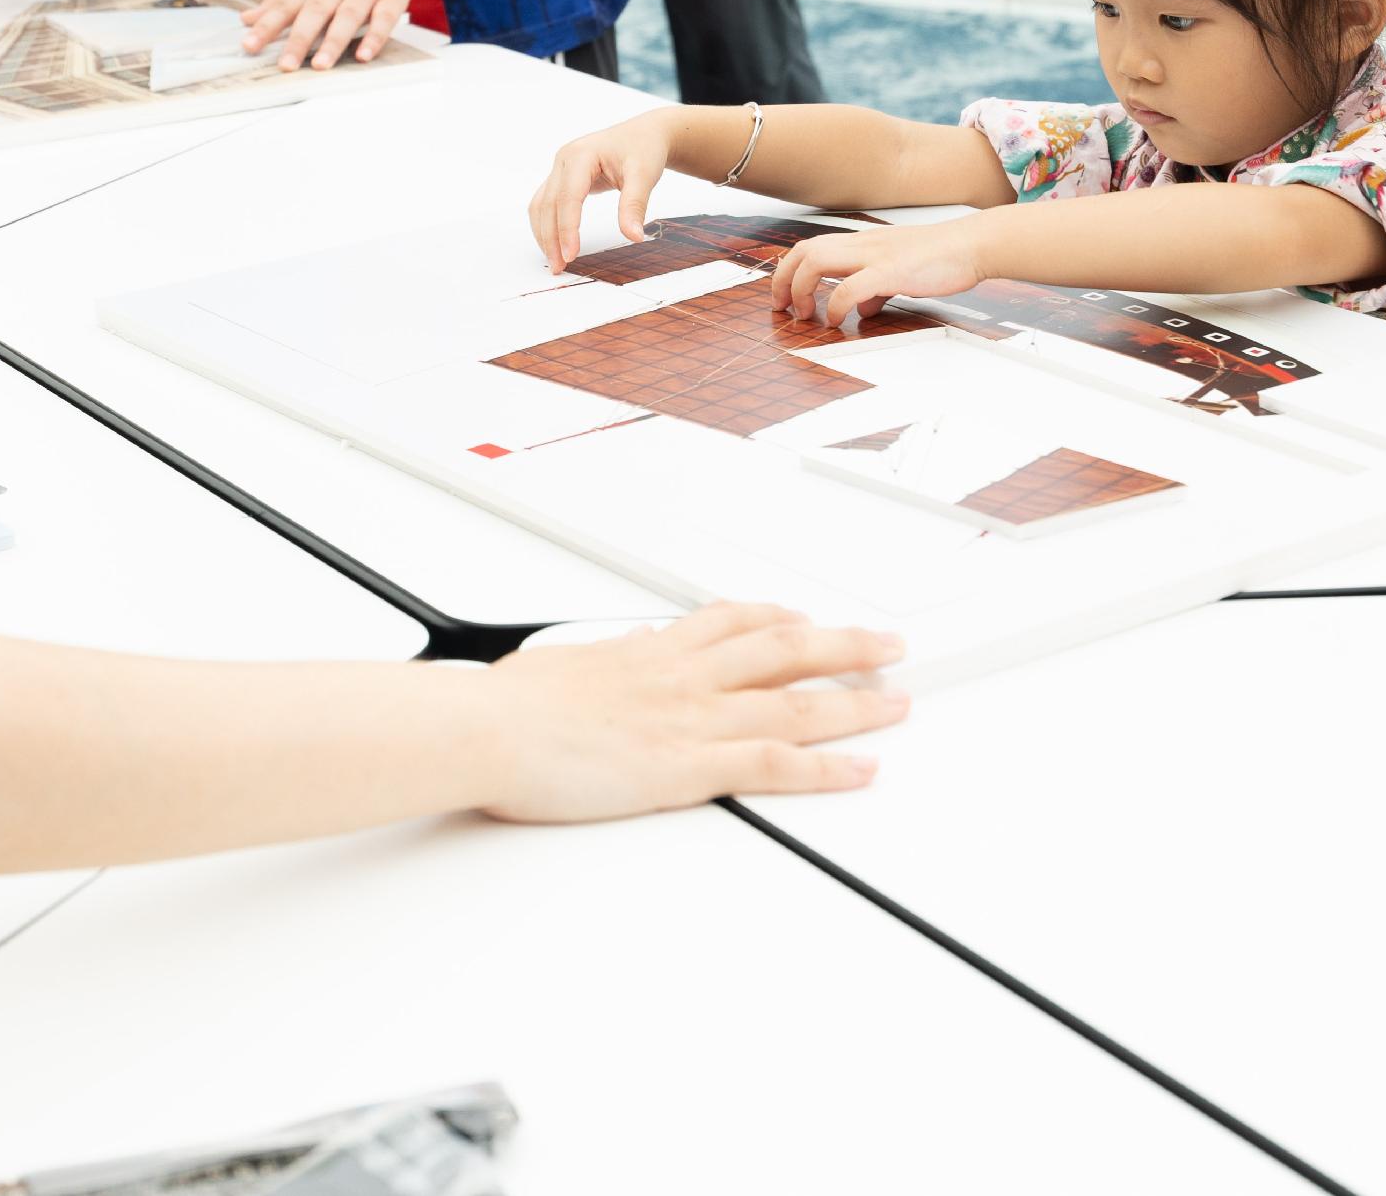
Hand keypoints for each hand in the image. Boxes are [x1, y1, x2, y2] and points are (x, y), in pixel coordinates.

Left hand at [241, 0, 416, 71]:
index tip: (248, 46)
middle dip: (298, 40)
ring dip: (333, 41)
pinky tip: (364, 56)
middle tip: (285, 66)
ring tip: (320, 66)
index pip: (285, 5)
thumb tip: (246, 19)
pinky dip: (375, 36)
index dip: (266, 26)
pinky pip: (384, 18)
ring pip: (347, 16)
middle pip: (314, 13)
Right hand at [476, 601, 904, 819]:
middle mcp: (683, 676)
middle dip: (843, 646)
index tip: (804, 617)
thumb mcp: (560, 664)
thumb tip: (623, 650)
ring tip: (898, 702)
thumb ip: (603, 661)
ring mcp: (692, 719)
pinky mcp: (690, 766)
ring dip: (855, 699)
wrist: (488, 729)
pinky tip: (862, 768)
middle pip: (784, 649)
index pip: (731, 622)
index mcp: (650, 653)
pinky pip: (776, 762)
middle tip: (886, 647)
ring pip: (796, 700)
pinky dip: (827, 766)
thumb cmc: (508, 706)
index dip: (777, 619)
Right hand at [524, 111, 687, 268]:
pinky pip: (546, 203)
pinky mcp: (562, 177)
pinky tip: (554, 244)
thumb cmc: (643, 149)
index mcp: (580, 155)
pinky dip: (547, 225)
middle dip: (551, 238)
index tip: (571, 255)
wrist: (644, 134)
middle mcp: (563, 159)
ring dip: (544, 234)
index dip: (567, 228)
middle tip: (559, 267)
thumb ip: (635, 205)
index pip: (567, 197)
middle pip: (548, 204)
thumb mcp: (644, 175)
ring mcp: (559, 168)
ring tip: (555, 261)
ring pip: (541, 205)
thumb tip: (634, 237)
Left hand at [764, 215, 996, 329]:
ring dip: (802, 289)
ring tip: (806, 314)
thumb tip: (862, 310)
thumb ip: (875, 288)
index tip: (784, 296)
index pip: (811, 246)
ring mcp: (875, 255)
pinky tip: (837, 320)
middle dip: (783, 280)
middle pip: (804, 251)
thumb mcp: (899, 271)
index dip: (789, 270)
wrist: (972, 245)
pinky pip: (851, 287)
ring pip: (818, 261)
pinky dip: (836, 305)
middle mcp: (863, 244)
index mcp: (863, 243)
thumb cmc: (941, 257)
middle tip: (783, 308)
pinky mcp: (892, 271)